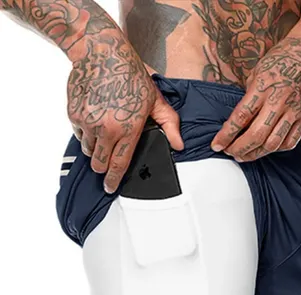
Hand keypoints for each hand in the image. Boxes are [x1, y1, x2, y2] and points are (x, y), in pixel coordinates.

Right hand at [67, 32, 183, 192]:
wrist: (102, 52)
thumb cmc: (131, 75)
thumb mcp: (156, 101)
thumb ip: (170, 125)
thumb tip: (179, 145)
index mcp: (127, 129)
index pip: (118, 165)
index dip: (113, 180)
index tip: (110, 187)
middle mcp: (105, 129)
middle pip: (99, 163)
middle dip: (102, 167)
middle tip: (106, 163)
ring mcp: (87, 121)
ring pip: (87, 149)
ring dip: (94, 148)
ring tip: (103, 135)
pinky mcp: (74, 113)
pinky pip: (77, 132)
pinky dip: (84, 131)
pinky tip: (94, 118)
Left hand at [211, 37, 300, 161]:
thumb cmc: (283, 58)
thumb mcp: (258, 71)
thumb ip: (249, 97)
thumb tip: (237, 120)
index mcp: (263, 87)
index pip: (240, 117)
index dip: (226, 135)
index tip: (216, 145)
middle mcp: (279, 101)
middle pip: (256, 136)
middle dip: (239, 149)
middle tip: (229, 152)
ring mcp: (295, 110)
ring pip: (273, 143)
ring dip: (255, 154)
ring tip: (245, 155)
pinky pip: (290, 141)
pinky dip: (276, 149)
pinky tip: (266, 148)